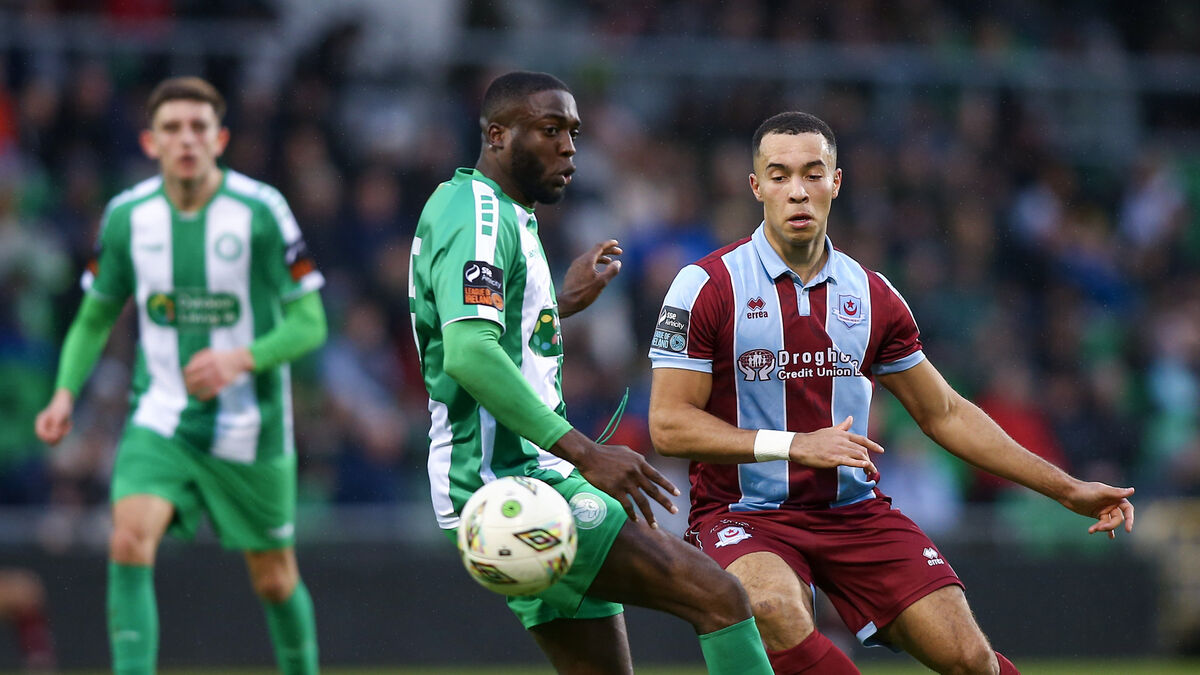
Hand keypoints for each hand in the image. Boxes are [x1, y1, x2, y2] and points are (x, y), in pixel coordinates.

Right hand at [34, 389, 74, 444]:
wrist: (66, 400)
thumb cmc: (61, 407)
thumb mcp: (59, 416)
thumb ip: (56, 427)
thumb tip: (54, 437)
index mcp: (40, 421)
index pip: (40, 433)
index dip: (48, 436)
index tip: (58, 434)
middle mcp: (43, 425)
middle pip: (47, 438)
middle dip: (57, 435)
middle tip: (65, 430)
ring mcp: (49, 427)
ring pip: (54, 438)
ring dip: (63, 434)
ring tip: (68, 424)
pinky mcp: (56, 428)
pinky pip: (59, 436)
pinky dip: (65, 432)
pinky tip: (69, 424)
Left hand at [183, 348, 254, 400]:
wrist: (240, 360)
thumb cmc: (222, 357)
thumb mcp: (210, 353)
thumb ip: (198, 358)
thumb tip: (185, 368)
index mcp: (208, 359)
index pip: (192, 368)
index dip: (186, 374)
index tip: (184, 378)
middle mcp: (213, 367)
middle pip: (196, 377)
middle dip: (188, 384)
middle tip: (186, 387)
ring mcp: (219, 375)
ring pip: (203, 385)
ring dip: (195, 391)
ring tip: (190, 394)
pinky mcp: (224, 382)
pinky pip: (212, 391)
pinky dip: (205, 396)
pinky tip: (200, 398)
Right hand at [553, 429, 679, 527]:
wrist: (589, 455)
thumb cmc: (606, 452)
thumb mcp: (626, 451)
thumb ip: (637, 460)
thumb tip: (645, 464)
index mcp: (639, 462)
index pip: (657, 476)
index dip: (668, 486)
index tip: (677, 494)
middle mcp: (635, 473)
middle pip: (653, 491)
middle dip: (665, 502)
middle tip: (675, 511)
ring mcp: (625, 482)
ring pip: (642, 502)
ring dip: (649, 515)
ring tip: (655, 525)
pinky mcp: (615, 490)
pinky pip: (627, 505)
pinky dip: (632, 514)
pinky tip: (635, 520)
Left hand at [557, 239, 621, 318]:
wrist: (566, 302)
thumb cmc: (584, 293)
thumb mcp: (601, 283)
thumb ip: (611, 271)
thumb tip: (618, 263)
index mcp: (587, 260)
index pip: (599, 247)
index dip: (609, 244)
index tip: (617, 243)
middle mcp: (580, 260)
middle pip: (595, 251)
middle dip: (608, 251)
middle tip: (619, 252)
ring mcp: (575, 266)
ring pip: (590, 258)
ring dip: (601, 258)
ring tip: (609, 262)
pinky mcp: (572, 272)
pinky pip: (585, 263)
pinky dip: (594, 263)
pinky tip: (597, 271)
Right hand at [790, 416, 884, 474]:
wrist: (801, 446)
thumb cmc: (814, 439)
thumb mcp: (830, 430)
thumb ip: (843, 426)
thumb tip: (851, 418)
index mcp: (843, 434)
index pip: (862, 439)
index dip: (873, 445)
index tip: (881, 450)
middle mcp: (843, 441)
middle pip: (862, 450)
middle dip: (870, 459)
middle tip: (872, 468)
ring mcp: (839, 450)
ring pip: (859, 456)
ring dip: (868, 464)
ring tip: (871, 471)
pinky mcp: (834, 458)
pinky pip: (850, 461)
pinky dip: (860, 464)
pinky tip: (866, 467)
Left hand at [1059, 482, 1134, 538]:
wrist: (1067, 493)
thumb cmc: (1084, 491)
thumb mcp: (1101, 492)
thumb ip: (1116, 492)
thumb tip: (1133, 490)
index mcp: (1115, 497)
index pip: (1127, 509)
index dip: (1130, 519)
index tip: (1128, 530)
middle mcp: (1111, 503)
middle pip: (1117, 519)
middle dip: (1110, 525)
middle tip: (1099, 528)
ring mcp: (1104, 509)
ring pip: (1109, 523)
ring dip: (1102, 528)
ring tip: (1092, 530)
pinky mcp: (1097, 514)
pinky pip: (1103, 524)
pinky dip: (1101, 529)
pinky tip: (1101, 534)